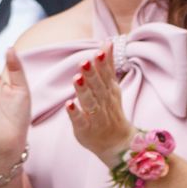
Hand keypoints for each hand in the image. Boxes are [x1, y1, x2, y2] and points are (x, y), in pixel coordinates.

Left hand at [65, 46, 132, 166]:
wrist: (118, 144)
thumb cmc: (110, 111)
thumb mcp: (112, 88)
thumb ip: (107, 67)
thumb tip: (106, 42)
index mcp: (110, 92)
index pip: (108, 75)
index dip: (105, 62)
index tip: (102, 48)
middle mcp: (105, 103)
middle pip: (99, 87)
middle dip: (93, 74)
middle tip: (86, 61)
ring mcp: (96, 117)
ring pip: (90, 103)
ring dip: (84, 91)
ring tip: (77, 78)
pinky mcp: (86, 129)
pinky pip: (80, 121)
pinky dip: (75, 113)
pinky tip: (69, 105)